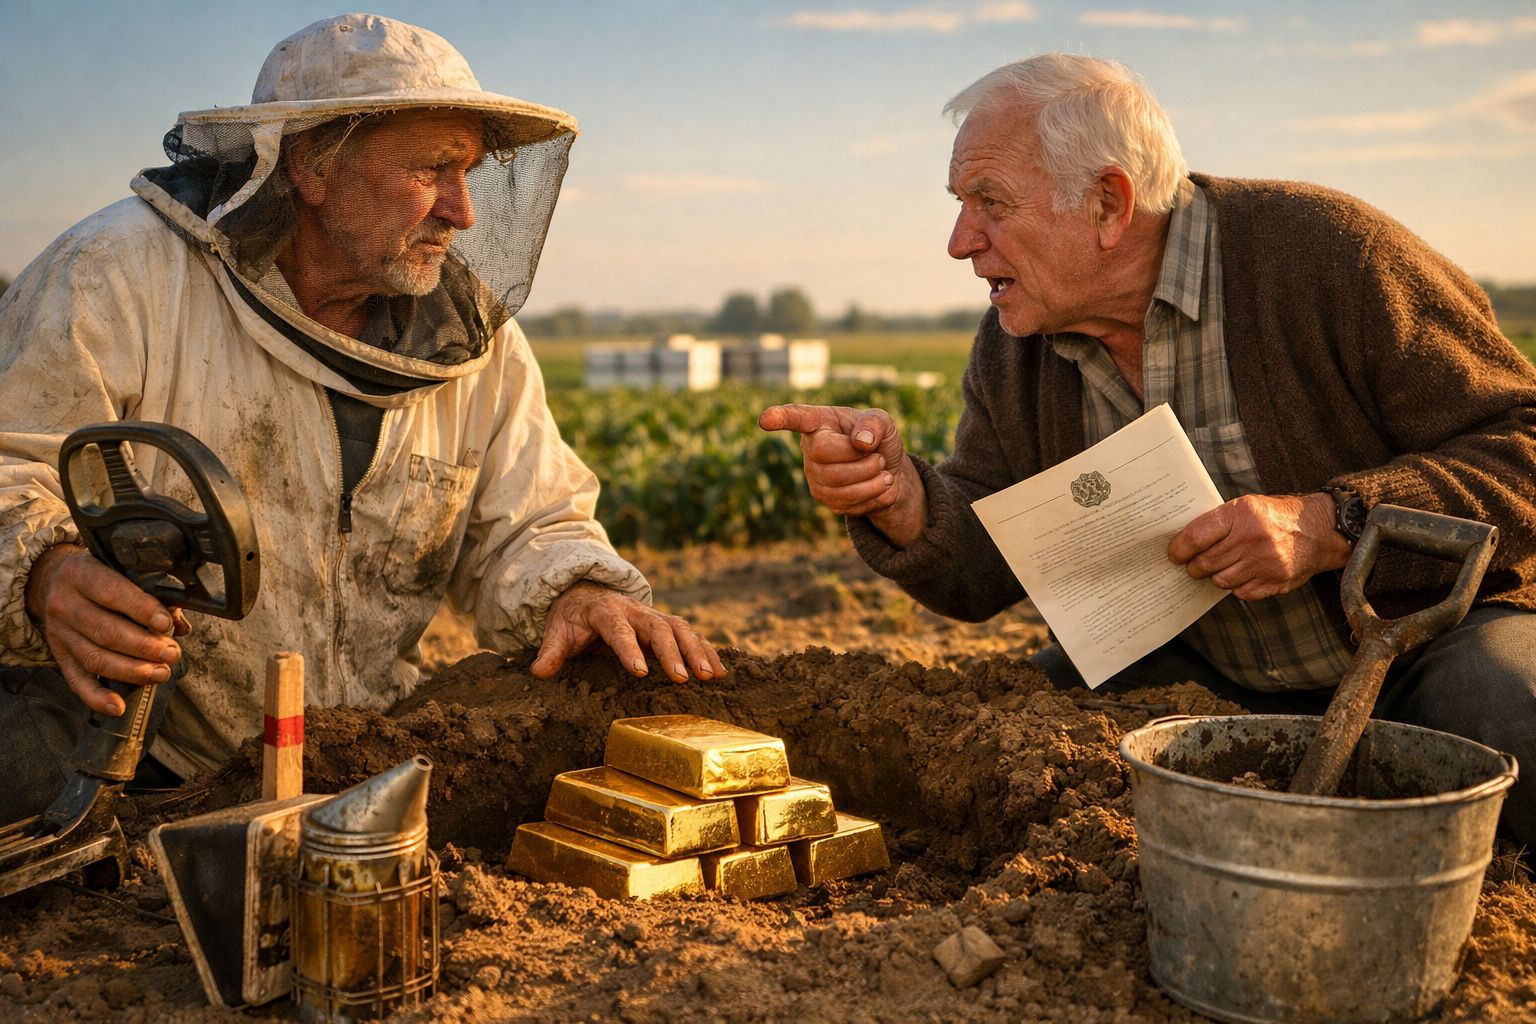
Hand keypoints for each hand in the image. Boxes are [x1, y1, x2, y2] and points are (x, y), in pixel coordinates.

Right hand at [25, 543, 187, 715]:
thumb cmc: (98, 575)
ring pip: (94, 658)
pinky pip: (76, 681)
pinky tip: (118, 706)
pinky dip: (97, 698)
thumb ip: (151, 592)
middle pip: (104, 631)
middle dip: (143, 646)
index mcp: (81, 575)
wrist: (52, 580)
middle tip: (171, 654)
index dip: (141, 609)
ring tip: (160, 673)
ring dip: (131, 671)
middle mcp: (64, 604)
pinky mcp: (59, 656)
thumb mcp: (119, 568)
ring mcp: (59, 633)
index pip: (112, 592)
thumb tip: (178, 625)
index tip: (165, 623)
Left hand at [531, 581, 724, 681]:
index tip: (640, 671)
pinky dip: (707, 651)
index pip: (618, 629)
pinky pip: (691, 635)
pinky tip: (721, 672)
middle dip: (673, 652)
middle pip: (658, 627)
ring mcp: (653, 616)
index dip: (629, 648)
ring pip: (680, 628)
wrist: (587, 594)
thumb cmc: (573, 619)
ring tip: (709, 676)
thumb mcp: (557, 631)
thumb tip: (539, 671)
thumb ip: (551, 651)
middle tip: (685, 678)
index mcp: (606, 611)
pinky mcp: (665, 624)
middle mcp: (635, 610)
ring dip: (697, 651)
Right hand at [758, 403, 926, 545]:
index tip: (765, 419)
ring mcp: (814, 475)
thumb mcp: (884, 423)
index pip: (797, 418)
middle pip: (824, 454)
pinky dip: (872, 493)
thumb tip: (861, 441)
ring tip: (882, 469)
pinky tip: (877, 485)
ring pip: (837, 482)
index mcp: (820, 422)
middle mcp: (810, 448)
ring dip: (871, 477)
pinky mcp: (825, 499)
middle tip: (879, 456)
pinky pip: (847, 501)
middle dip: (861, 457)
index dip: (781, 418)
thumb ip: (875, 424)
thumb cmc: (879, 440)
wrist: (890, 472)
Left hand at [1167, 493, 1352, 600]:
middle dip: (1194, 567)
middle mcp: (1253, 538)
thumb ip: (1218, 522)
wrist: (1317, 529)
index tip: (1174, 554)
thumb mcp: (1246, 507)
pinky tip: (1241, 575)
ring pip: (1221, 580)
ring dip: (1216, 577)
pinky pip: (1241, 592)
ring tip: (1219, 568)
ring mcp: (1266, 562)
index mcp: (1241, 515)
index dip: (1180, 549)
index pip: (1197, 536)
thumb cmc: (1273, 516)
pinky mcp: (1276, 580)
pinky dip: (1237, 587)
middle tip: (1194, 565)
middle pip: (1206, 562)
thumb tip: (1183, 542)